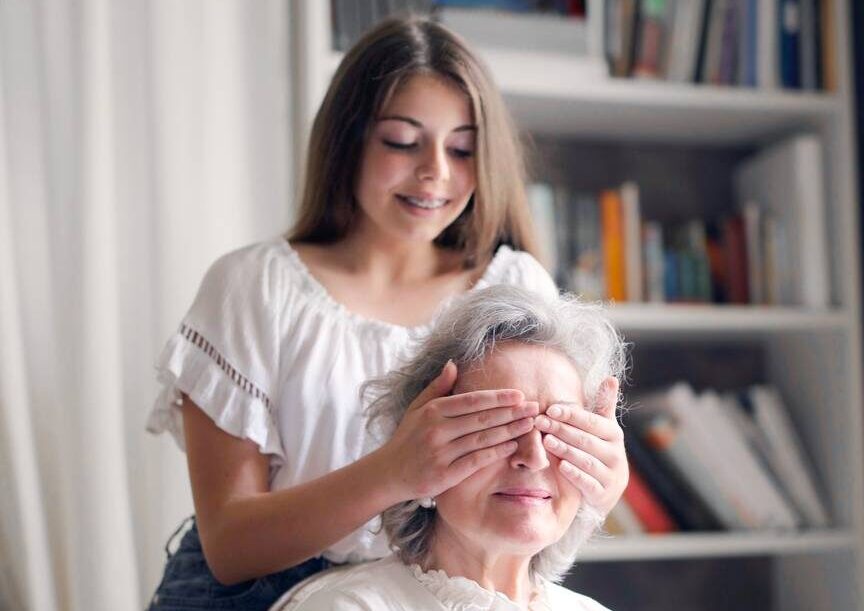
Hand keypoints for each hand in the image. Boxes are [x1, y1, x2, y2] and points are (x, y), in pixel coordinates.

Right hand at [380, 360, 538, 500]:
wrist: (389, 473)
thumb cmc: (407, 438)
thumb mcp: (417, 408)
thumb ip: (437, 387)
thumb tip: (453, 363)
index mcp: (433, 411)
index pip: (472, 400)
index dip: (498, 397)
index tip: (519, 394)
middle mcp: (436, 430)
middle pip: (482, 419)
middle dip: (511, 413)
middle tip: (535, 408)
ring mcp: (440, 453)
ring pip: (482, 439)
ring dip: (509, 431)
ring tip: (529, 425)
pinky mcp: (444, 475)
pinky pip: (476, 461)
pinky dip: (496, 453)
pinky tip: (512, 446)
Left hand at [534, 377, 626, 514]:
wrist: (607, 489)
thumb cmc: (599, 450)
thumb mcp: (603, 428)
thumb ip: (604, 405)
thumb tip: (611, 378)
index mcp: (614, 434)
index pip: (591, 422)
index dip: (571, 415)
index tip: (550, 409)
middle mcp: (615, 454)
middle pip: (585, 439)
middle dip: (561, 430)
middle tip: (539, 422)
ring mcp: (610, 475)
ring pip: (586, 460)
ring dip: (565, 449)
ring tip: (546, 440)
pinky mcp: (603, 494)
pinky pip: (588, 483)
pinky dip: (575, 474)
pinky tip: (560, 466)